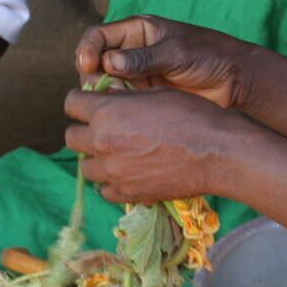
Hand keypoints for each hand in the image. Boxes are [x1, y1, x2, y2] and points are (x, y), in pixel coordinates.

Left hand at [63, 86, 248, 202]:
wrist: (216, 151)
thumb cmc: (191, 114)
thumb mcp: (155, 92)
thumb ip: (123, 96)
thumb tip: (105, 96)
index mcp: (107, 111)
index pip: (70, 103)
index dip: (81, 102)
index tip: (91, 105)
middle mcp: (102, 142)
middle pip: (71, 138)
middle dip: (84, 131)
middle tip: (104, 130)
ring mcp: (113, 171)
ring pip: (86, 167)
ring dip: (97, 159)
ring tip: (119, 153)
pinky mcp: (127, 193)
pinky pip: (105, 190)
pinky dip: (113, 182)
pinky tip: (130, 173)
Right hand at [74, 15, 251, 109]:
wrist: (234, 81)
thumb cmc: (209, 55)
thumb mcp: (176, 53)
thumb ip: (144, 58)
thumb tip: (109, 63)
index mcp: (138, 30)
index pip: (99, 36)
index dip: (87, 48)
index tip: (86, 64)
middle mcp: (132, 51)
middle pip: (96, 62)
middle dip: (92, 75)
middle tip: (105, 88)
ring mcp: (137, 75)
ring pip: (105, 83)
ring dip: (103, 93)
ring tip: (117, 101)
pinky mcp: (144, 96)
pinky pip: (121, 100)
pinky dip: (116, 106)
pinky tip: (123, 112)